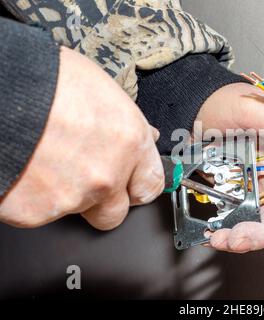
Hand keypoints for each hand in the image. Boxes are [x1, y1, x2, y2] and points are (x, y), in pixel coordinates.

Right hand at [0, 47, 163, 229]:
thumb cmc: (45, 79)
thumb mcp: (101, 90)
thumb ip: (127, 123)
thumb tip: (145, 135)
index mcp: (130, 143)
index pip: (151, 185)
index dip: (138, 185)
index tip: (131, 185)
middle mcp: (107, 176)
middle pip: (117, 212)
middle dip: (105, 200)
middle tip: (85, 177)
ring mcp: (73, 197)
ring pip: (78, 210)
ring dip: (67, 194)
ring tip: (46, 162)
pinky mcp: (36, 212)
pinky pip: (42, 212)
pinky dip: (35, 197)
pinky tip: (27, 170)